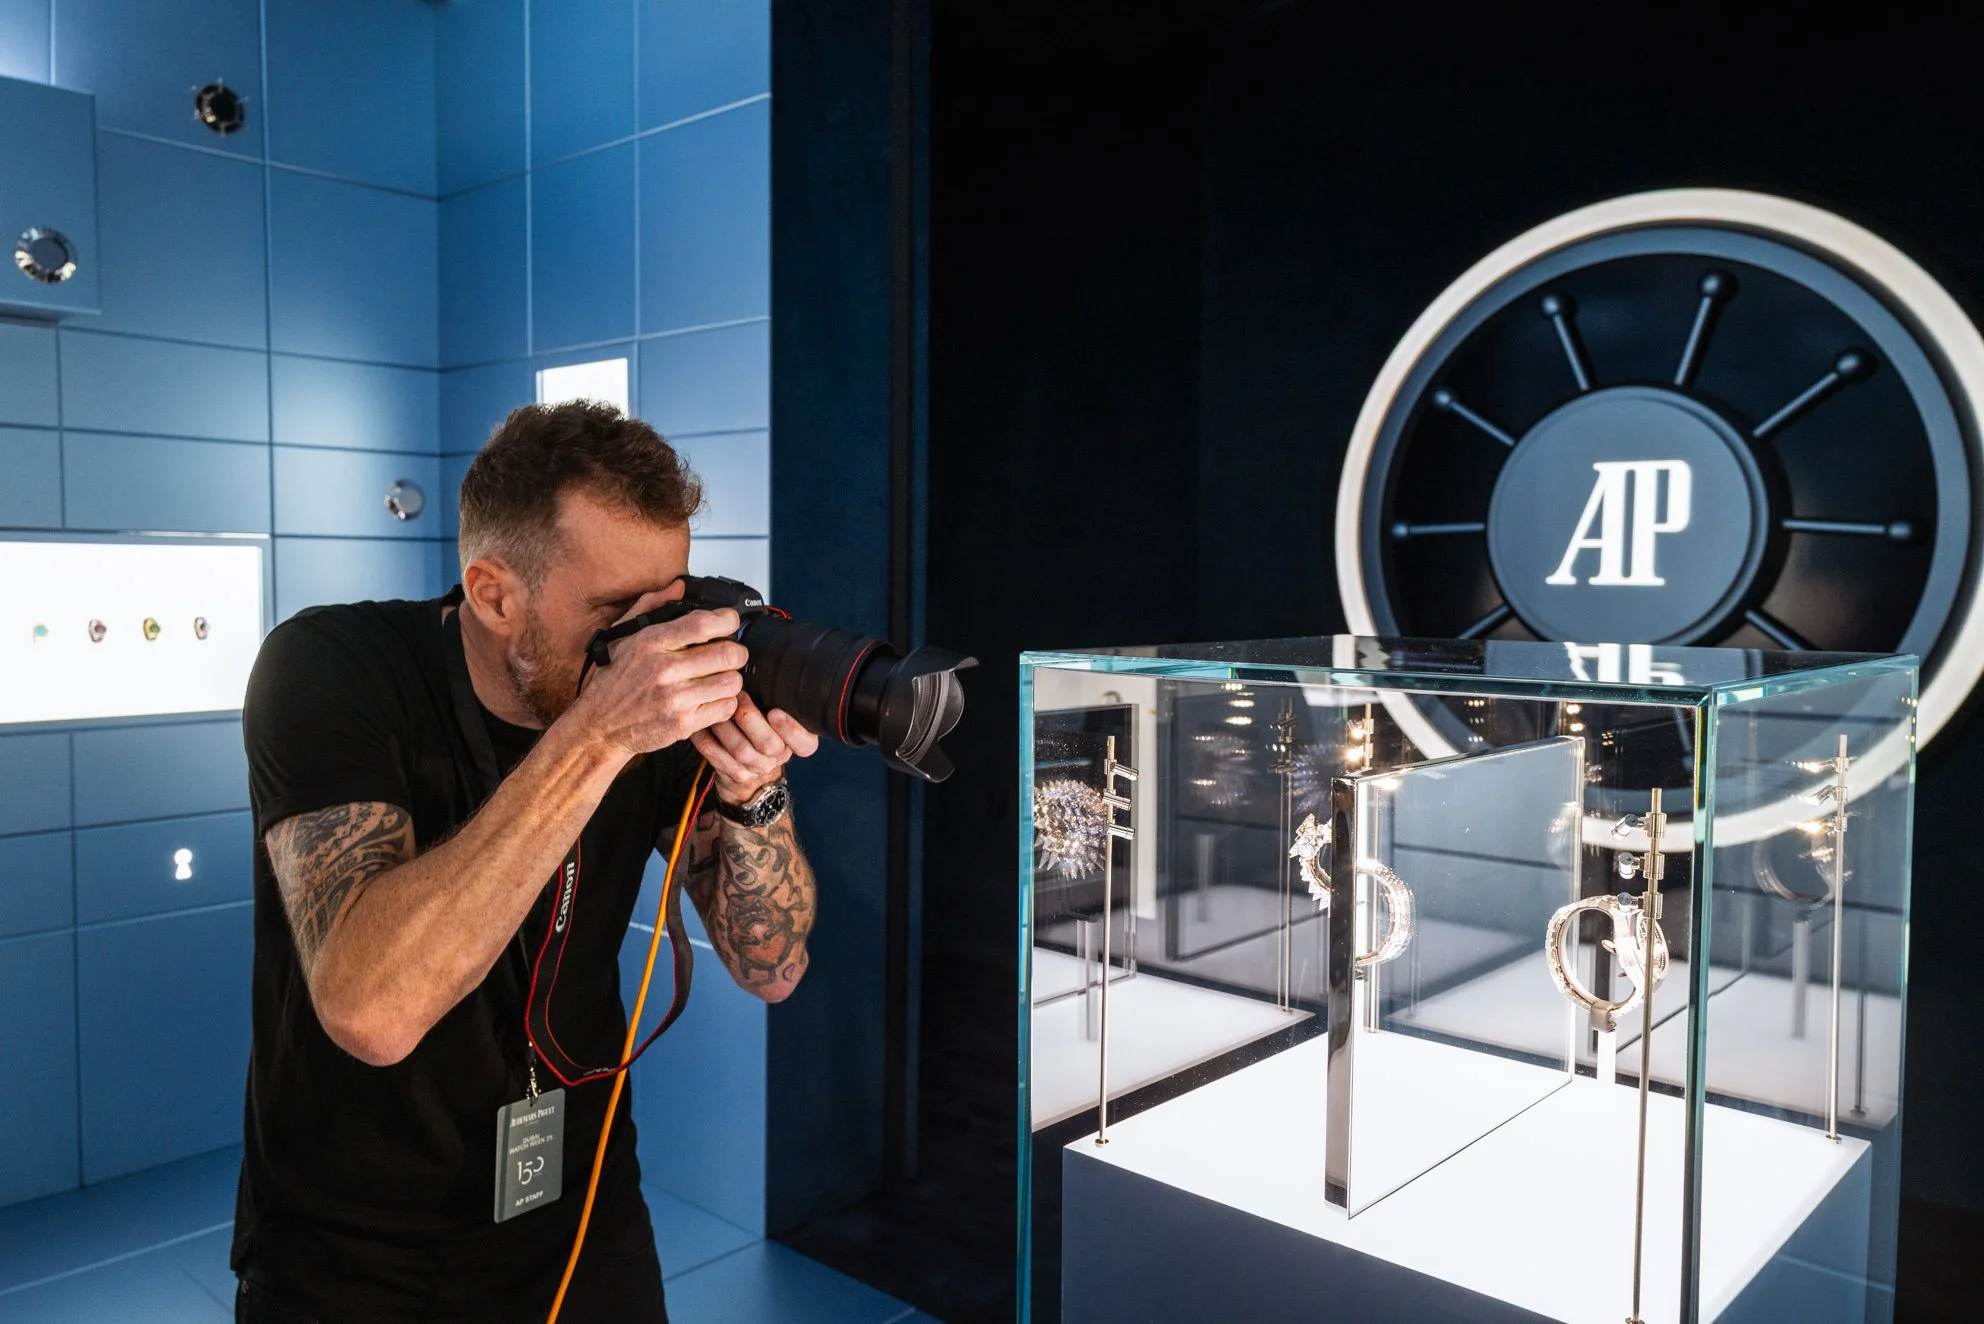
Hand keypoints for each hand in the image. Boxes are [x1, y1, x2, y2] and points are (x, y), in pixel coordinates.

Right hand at [567, 582, 749, 758]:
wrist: (598, 727)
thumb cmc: (611, 683)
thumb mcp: (621, 637)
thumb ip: (651, 606)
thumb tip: (679, 587)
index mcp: (651, 642)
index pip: (704, 623)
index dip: (728, 620)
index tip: (729, 623)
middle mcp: (664, 669)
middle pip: (728, 653)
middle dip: (737, 652)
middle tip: (732, 655)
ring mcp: (675, 699)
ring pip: (732, 682)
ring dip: (731, 679)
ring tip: (718, 678)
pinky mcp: (683, 724)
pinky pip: (725, 708)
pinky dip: (723, 703)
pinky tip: (710, 699)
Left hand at [693, 691, 820, 803]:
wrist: (752, 770)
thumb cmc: (765, 724)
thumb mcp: (778, 710)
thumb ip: (778, 697)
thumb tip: (767, 667)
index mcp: (798, 741)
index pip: (805, 743)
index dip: (790, 729)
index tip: (774, 712)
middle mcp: (780, 756)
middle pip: (768, 744)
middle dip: (750, 718)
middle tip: (738, 696)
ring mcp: (758, 768)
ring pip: (741, 749)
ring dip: (726, 725)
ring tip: (717, 704)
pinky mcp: (737, 775)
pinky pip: (718, 757)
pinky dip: (707, 738)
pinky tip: (703, 721)